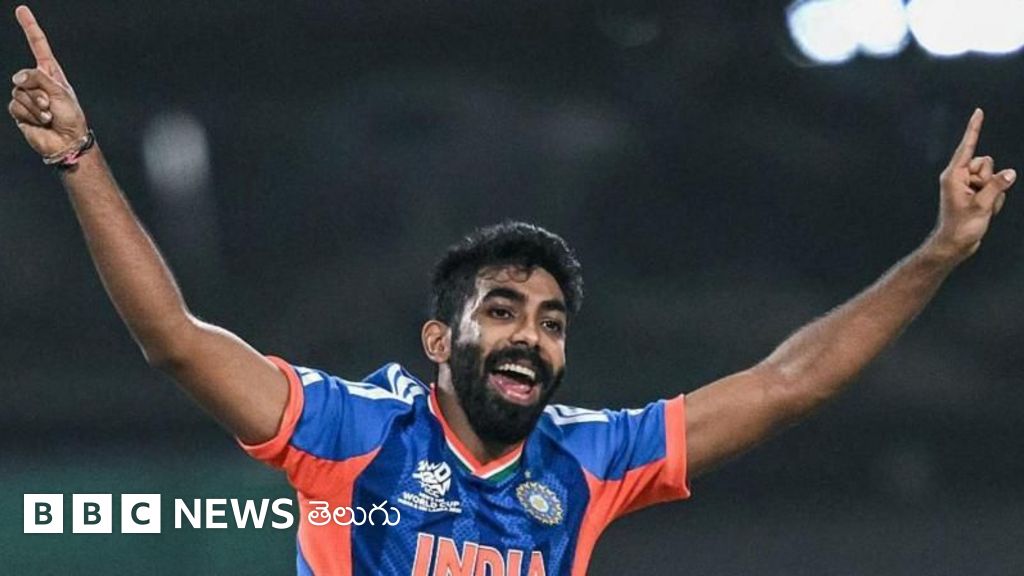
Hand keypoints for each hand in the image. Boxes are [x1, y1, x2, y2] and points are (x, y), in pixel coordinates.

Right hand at [8, 5, 87, 157]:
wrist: (67, 141)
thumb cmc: (71, 117)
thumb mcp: (61, 92)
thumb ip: (39, 78)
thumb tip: (18, 78)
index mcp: (51, 73)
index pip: (38, 46)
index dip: (30, 28)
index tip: (21, 10)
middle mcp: (37, 82)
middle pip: (24, 75)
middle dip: (38, 92)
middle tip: (51, 106)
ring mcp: (27, 96)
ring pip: (19, 92)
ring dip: (35, 106)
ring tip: (48, 115)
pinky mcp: (20, 110)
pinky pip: (16, 106)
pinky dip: (29, 115)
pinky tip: (41, 122)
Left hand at [927, 108, 1015, 262]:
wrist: (955, 245)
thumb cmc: (961, 227)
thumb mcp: (982, 205)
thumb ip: (998, 186)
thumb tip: (1011, 172)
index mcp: (953, 175)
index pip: (967, 146)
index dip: (974, 128)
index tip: (978, 111)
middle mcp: (959, 177)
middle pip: (986, 162)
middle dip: (990, 178)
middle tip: (979, 200)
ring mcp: (967, 185)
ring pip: (993, 176)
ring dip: (994, 192)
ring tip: (982, 208)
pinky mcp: (975, 194)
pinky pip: (995, 188)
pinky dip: (995, 200)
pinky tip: (985, 212)